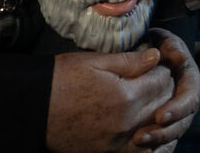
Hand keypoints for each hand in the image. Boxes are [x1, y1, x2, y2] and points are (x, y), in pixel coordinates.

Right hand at [47, 47, 168, 152]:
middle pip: (163, 104)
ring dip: (157, 109)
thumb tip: (155, 56)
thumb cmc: (62, 78)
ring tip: (147, 95)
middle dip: (163, 88)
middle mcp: (127, 123)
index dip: (162, 68)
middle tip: (154, 76)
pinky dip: (146, 132)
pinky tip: (139, 120)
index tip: (156, 61)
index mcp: (125, 96)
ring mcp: (120, 141)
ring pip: (155, 126)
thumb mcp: (94, 61)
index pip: (162, 81)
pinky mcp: (111, 152)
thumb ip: (129, 60)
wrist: (36, 108)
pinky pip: (141, 146)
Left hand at [130, 29, 199, 150]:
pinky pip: (163, 143)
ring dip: (155, 143)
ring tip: (135, 143)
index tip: (159, 116)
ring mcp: (177, 117)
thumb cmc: (163, 46)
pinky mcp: (166, 125)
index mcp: (191, 85)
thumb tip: (178, 55)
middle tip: (140, 137)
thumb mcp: (168, 41)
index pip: (188, 101)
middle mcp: (186, 104)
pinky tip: (136, 151)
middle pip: (180, 125)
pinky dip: (153, 149)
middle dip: (162, 133)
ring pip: (171, 137)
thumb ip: (172, 46)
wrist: (161, 56)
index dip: (176, 110)